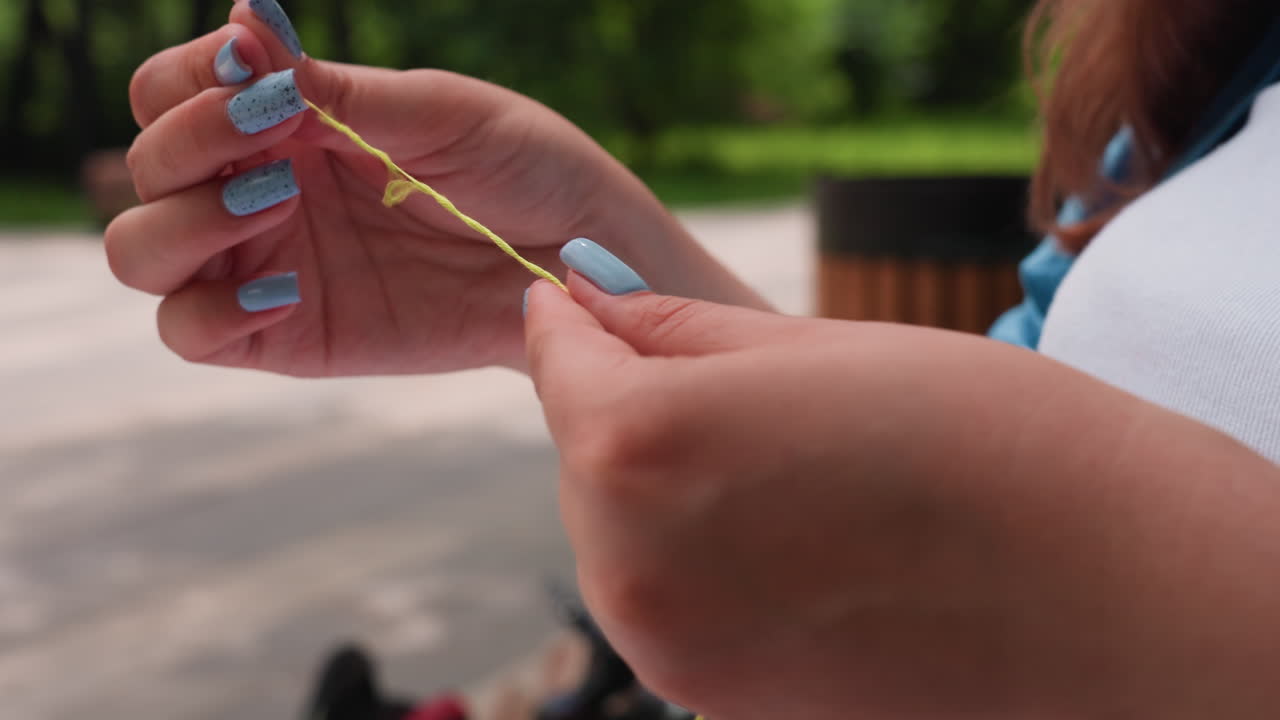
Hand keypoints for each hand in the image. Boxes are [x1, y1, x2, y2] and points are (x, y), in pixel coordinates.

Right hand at [106, 2, 758, 376]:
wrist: (578, 260)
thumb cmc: (522, 168)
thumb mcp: (439, 114)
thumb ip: (339, 90)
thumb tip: (242, 23)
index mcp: (287, 123)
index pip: (171, 92)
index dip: (185, 82)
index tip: (249, 72)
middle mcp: (260, 188)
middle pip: (146, 168)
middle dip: (187, 145)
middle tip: (276, 137)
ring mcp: (266, 264)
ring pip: (143, 251)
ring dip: (183, 221)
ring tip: (279, 200)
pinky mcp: (288, 337)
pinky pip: (193, 334)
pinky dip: (209, 311)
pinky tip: (281, 290)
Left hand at [525, 247, 1279, 718]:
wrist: (1120, 596)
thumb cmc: (986, 438)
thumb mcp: (813, 347)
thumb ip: (672, 328)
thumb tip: (585, 304)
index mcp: (642, 446)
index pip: (558, 363)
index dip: (568, 321)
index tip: (576, 298)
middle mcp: (629, 565)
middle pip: (582, 460)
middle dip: (623, 411)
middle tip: (720, 382)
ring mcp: (670, 653)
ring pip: (616, 538)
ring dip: (660, 491)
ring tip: (779, 465)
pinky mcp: (719, 706)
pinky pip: (669, 604)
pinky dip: (699, 560)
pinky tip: (791, 536)